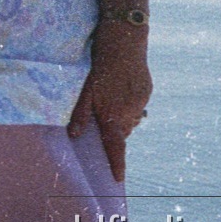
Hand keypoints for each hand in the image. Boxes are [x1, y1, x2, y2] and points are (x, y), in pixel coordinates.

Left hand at [68, 22, 151, 181]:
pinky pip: (137, 107)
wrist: (124, 42)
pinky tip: (120, 87)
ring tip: (110, 97)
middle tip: (102, 115)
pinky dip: (128, 104)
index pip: (115, 146)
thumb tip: (74, 136)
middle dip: (113, 132)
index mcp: (112, 115)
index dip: (116, 164)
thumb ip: (80, 114)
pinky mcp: (147, 92)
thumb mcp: (85, 89)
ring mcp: (140, 103)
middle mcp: (129, 113)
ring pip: (130, 120)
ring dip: (121, 117)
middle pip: (122, 132)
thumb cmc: (98, 65)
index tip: (117, 179)